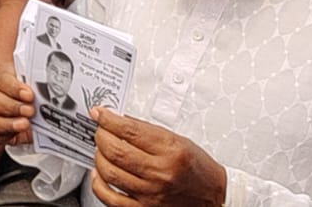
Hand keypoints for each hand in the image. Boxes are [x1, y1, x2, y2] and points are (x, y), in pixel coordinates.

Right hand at [0, 63, 35, 146]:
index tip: (29, 94)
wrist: (42, 113)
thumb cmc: (39, 95)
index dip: (13, 87)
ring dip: (3, 124)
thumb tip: (54, 87)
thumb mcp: (42, 87)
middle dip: (9, 106)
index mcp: (2, 75)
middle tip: (29, 111)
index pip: (0, 78)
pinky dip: (1, 137)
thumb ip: (43, 86)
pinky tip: (16, 135)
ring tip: (24, 125)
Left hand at [90, 108, 226, 206]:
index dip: (108, 119)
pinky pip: (110, 198)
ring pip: (109, 172)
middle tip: (101, 131)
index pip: (130, 131)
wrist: (213, 196)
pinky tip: (99, 175)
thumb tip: (118, 119)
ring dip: (98, 157)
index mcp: (171, 151)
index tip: (100, 114)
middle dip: (101, 136)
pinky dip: (98, 184)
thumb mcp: (178, 141)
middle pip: (116, 151)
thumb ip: (147, 131)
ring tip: (101, 150)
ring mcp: (151, 194)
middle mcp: (160, 173)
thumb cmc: (197, 168)